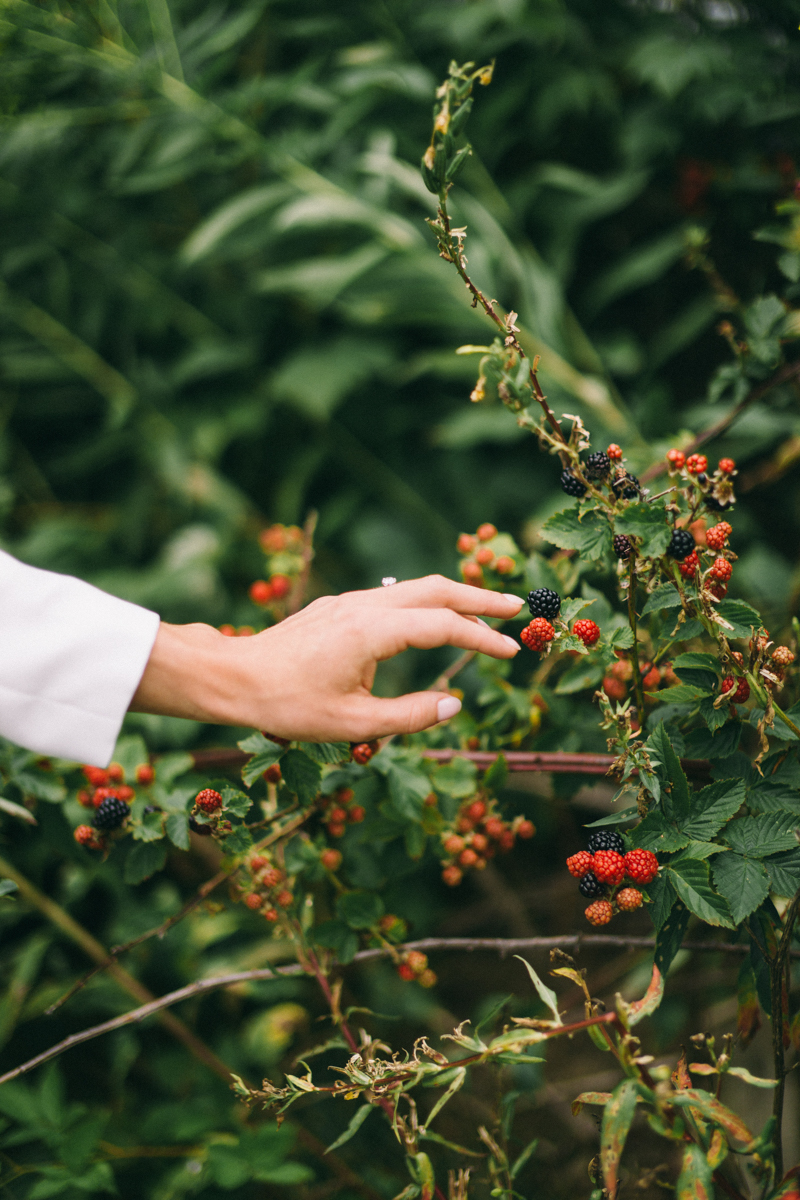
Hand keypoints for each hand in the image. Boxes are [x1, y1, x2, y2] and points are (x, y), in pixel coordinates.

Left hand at [130, 575, 524, 740]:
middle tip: (518, 608)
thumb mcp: (353, 725)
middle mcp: (364, 605)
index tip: (512, 651)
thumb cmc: (287, 706)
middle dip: (480, 596)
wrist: (233, 677)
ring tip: (484, 613)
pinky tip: (431, 619)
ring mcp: (349, 601)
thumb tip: (453, 703)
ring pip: (413, 588)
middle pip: (436, 588)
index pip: (443, 625)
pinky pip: (393, 596)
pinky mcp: (337, 606)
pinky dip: (424, 602)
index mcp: (372, 631)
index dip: (482, 637)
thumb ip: (409, 715)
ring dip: (453, 596)